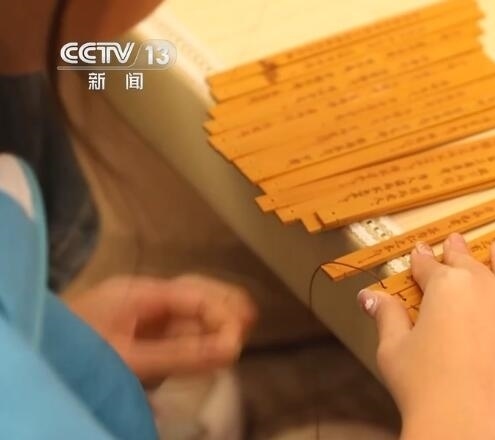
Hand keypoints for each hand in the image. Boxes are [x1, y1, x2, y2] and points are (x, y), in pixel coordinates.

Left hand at [65, 274, 255, 386]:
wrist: (37, 356)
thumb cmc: (78, 351)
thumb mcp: (128, 357)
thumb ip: (180, 354)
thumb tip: (232, 349)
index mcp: (139, 291)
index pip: (194, 293)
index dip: (223, 312)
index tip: (239, 340)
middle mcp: (142, 293)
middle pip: (196, 290)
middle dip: (225, 305)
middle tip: (251, 324)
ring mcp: (138, 309)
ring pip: (189, 305)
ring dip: (215, 318)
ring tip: (238, 334)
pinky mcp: (136, 327)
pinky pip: (177, 322)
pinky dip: (198, 331)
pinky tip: (211, 342)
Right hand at [358, 233, 494, 439]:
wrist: (467, 430)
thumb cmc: (425, 393)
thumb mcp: (394, 351)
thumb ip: (387, 317)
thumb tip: (371, 297)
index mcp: (448, 290)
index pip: (431, 268)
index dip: (424, 260)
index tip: (422, 252)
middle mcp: (489, 292)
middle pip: (472, 266)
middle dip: (461, 253)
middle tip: (456, 242)